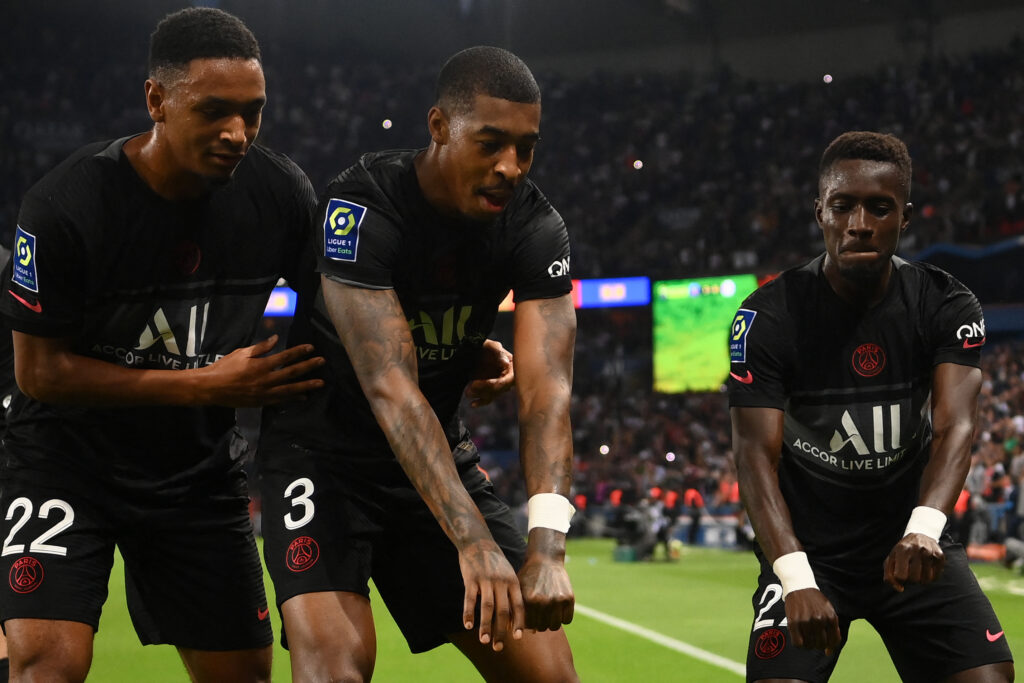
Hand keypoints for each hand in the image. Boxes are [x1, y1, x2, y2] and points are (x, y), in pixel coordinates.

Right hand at [198, 335, 324, 406]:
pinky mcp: (262, 402)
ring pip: (290, 389)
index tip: (311, 348)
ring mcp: (265, 393)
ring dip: (306, 386)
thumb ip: (261, 347)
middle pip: (292, 373)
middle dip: (308, 367)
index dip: (299, 352)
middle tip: (322, 362)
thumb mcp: (242, 353)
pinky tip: (304, 397)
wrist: (211, 388)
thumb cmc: (225, 367)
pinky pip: (281, 401)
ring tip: (320, 383)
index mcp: (261, 365)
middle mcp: (266, 380)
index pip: (284, 357)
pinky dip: (293, 399)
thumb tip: (276, 338)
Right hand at [459, 538, 525, 650]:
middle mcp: (501, 582)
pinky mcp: (471, 579)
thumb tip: (513, 619)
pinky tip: (467, 625)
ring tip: (484, 641)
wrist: (477, 541)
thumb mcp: (508, 573)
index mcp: (512, 581)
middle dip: (501, 631)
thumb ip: (510, 593)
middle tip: (499, 647)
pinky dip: (469, 613)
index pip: (518, 605)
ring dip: (485, 626)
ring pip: (487, 607)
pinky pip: (470, 599)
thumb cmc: (494, 561)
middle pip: (503, 610)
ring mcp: (486, 580)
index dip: (518, 622)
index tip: (518, 638)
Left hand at [465, 339, 514, 406]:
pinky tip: (473, 404)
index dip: (493, 385)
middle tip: (470, 387)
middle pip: (498, 390)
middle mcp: (508, 377)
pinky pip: (488, 398)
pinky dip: (480, 402)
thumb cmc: (486, 346)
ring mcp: (499, 384)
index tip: (476, 383)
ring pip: (492, 395)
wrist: (476, 350)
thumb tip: (506, 364)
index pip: (506, 381)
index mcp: (513, 367)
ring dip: (479, 395)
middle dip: (483, 390)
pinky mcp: (491, 388)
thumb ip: (498, 352)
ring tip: (467, 392)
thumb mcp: (491, 345)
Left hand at [517, 551, 574, 630]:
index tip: (531, 619)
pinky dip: (564, 618)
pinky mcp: (569, 598)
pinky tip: (559, 609)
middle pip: (542, 627)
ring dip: (552, 622)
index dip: (529, 625)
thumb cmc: (528, 577)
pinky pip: (567, 620)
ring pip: (555, 626)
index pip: (529, 626)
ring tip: (549, 613)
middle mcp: (543, 601)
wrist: (545, 559)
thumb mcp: (518, 590)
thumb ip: (515, 610)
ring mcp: (557, 600)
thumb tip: (513, 633)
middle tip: (541, 616)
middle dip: (540, 624)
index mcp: (529, 600)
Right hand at [784, 587, 840, 653]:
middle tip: (814, 639)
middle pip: (821, 644)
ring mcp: (806, 621)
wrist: (799, 586)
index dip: (830, 647)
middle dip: (818, 645)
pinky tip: (799, 638)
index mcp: (831, 617)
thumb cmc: (815, 600)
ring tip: (806, 637)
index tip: (826, 648)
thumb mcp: (829, 610)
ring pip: (809, 645)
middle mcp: (819, 619)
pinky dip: (799, 645)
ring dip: (808, 645)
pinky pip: (798, 643)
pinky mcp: (793, 622)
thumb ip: (833, 629)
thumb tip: (829, 651)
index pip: (834, 641)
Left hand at [884, 533, 944, 591]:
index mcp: (901, 549)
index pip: (900, 576)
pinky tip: (927, 569)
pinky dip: (931, 577)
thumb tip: (900, 589)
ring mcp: (929, 551)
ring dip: (921, 580)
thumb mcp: (891, 561)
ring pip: (926, 580)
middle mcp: (916, 549)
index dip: (900, 579)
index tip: (901, 574)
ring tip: (918, 570)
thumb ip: (889, 577)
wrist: (919, 536)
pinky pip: (936, 577)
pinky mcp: (940, 555)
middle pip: (914, 579)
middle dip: (911, 580)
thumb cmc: (902, 553)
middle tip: (911, 572)